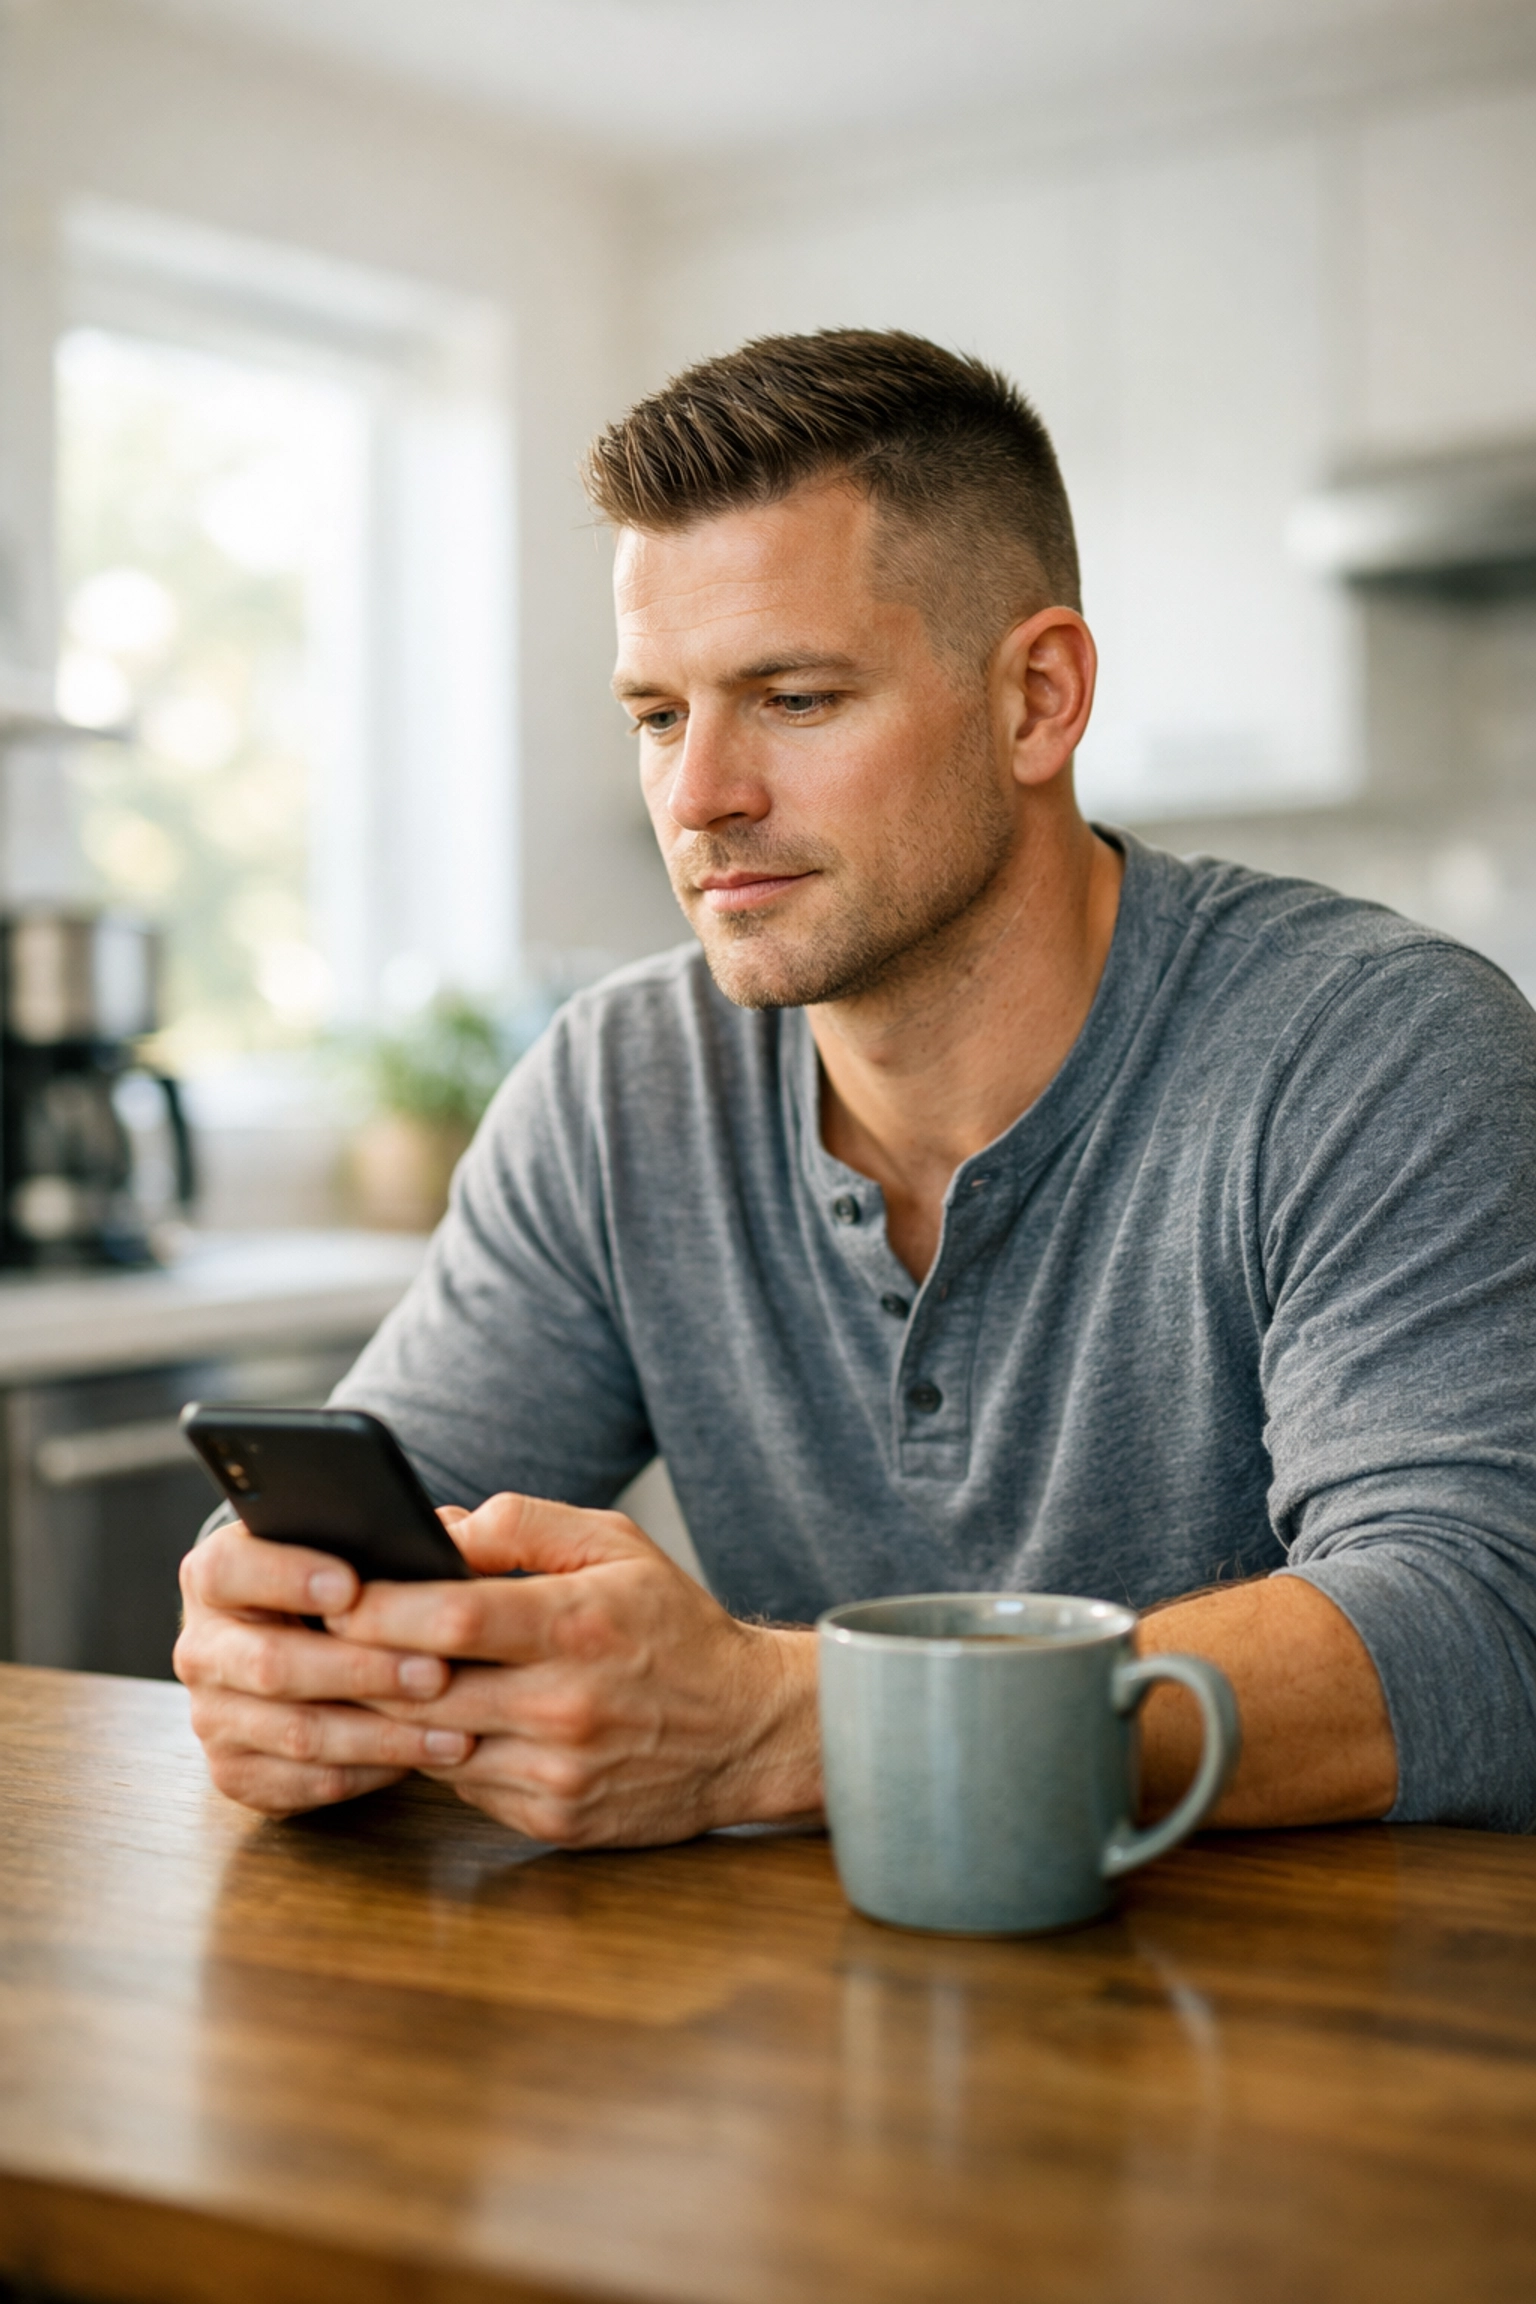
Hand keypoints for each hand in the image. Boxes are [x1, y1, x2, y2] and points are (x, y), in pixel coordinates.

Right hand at [174, 1520, 476, 1816]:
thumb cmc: (344, 1589)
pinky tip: (424, 1757)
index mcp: (216, 1576)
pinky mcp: (238, 1774)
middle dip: (361, 1671)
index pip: (228, 1569)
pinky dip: (373, 1772)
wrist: (303, 1649)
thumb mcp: (360, 1549)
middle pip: (269, 1664)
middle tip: (436, 1672)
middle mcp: (203, 1648)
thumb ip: (398, 1537)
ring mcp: (213, 1717)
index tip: (350, 1586)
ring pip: (297, 1733)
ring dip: (383, 1735)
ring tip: (453, 1729)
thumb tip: (469, 1537)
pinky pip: (308, 1782)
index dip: (285, 1576)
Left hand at [332, 1493, 821, 1847]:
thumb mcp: (616, 1544)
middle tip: (321, 1636)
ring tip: (365, 1679)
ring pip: (431, 1744)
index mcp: (576, 1625)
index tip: (333, 1591)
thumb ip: (523, 1523)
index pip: (450, 1616)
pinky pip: (462, 1786)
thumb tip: (436, 1530)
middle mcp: (563, 1705)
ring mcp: (556, 1771)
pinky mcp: (552, 1819)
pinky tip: (442, 1723)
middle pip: (422, 1687)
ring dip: (392, 1715)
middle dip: (360, 1662)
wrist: (748, 1731)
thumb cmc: (675, 1627)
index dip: (377, 1605)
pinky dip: (442, 1753)